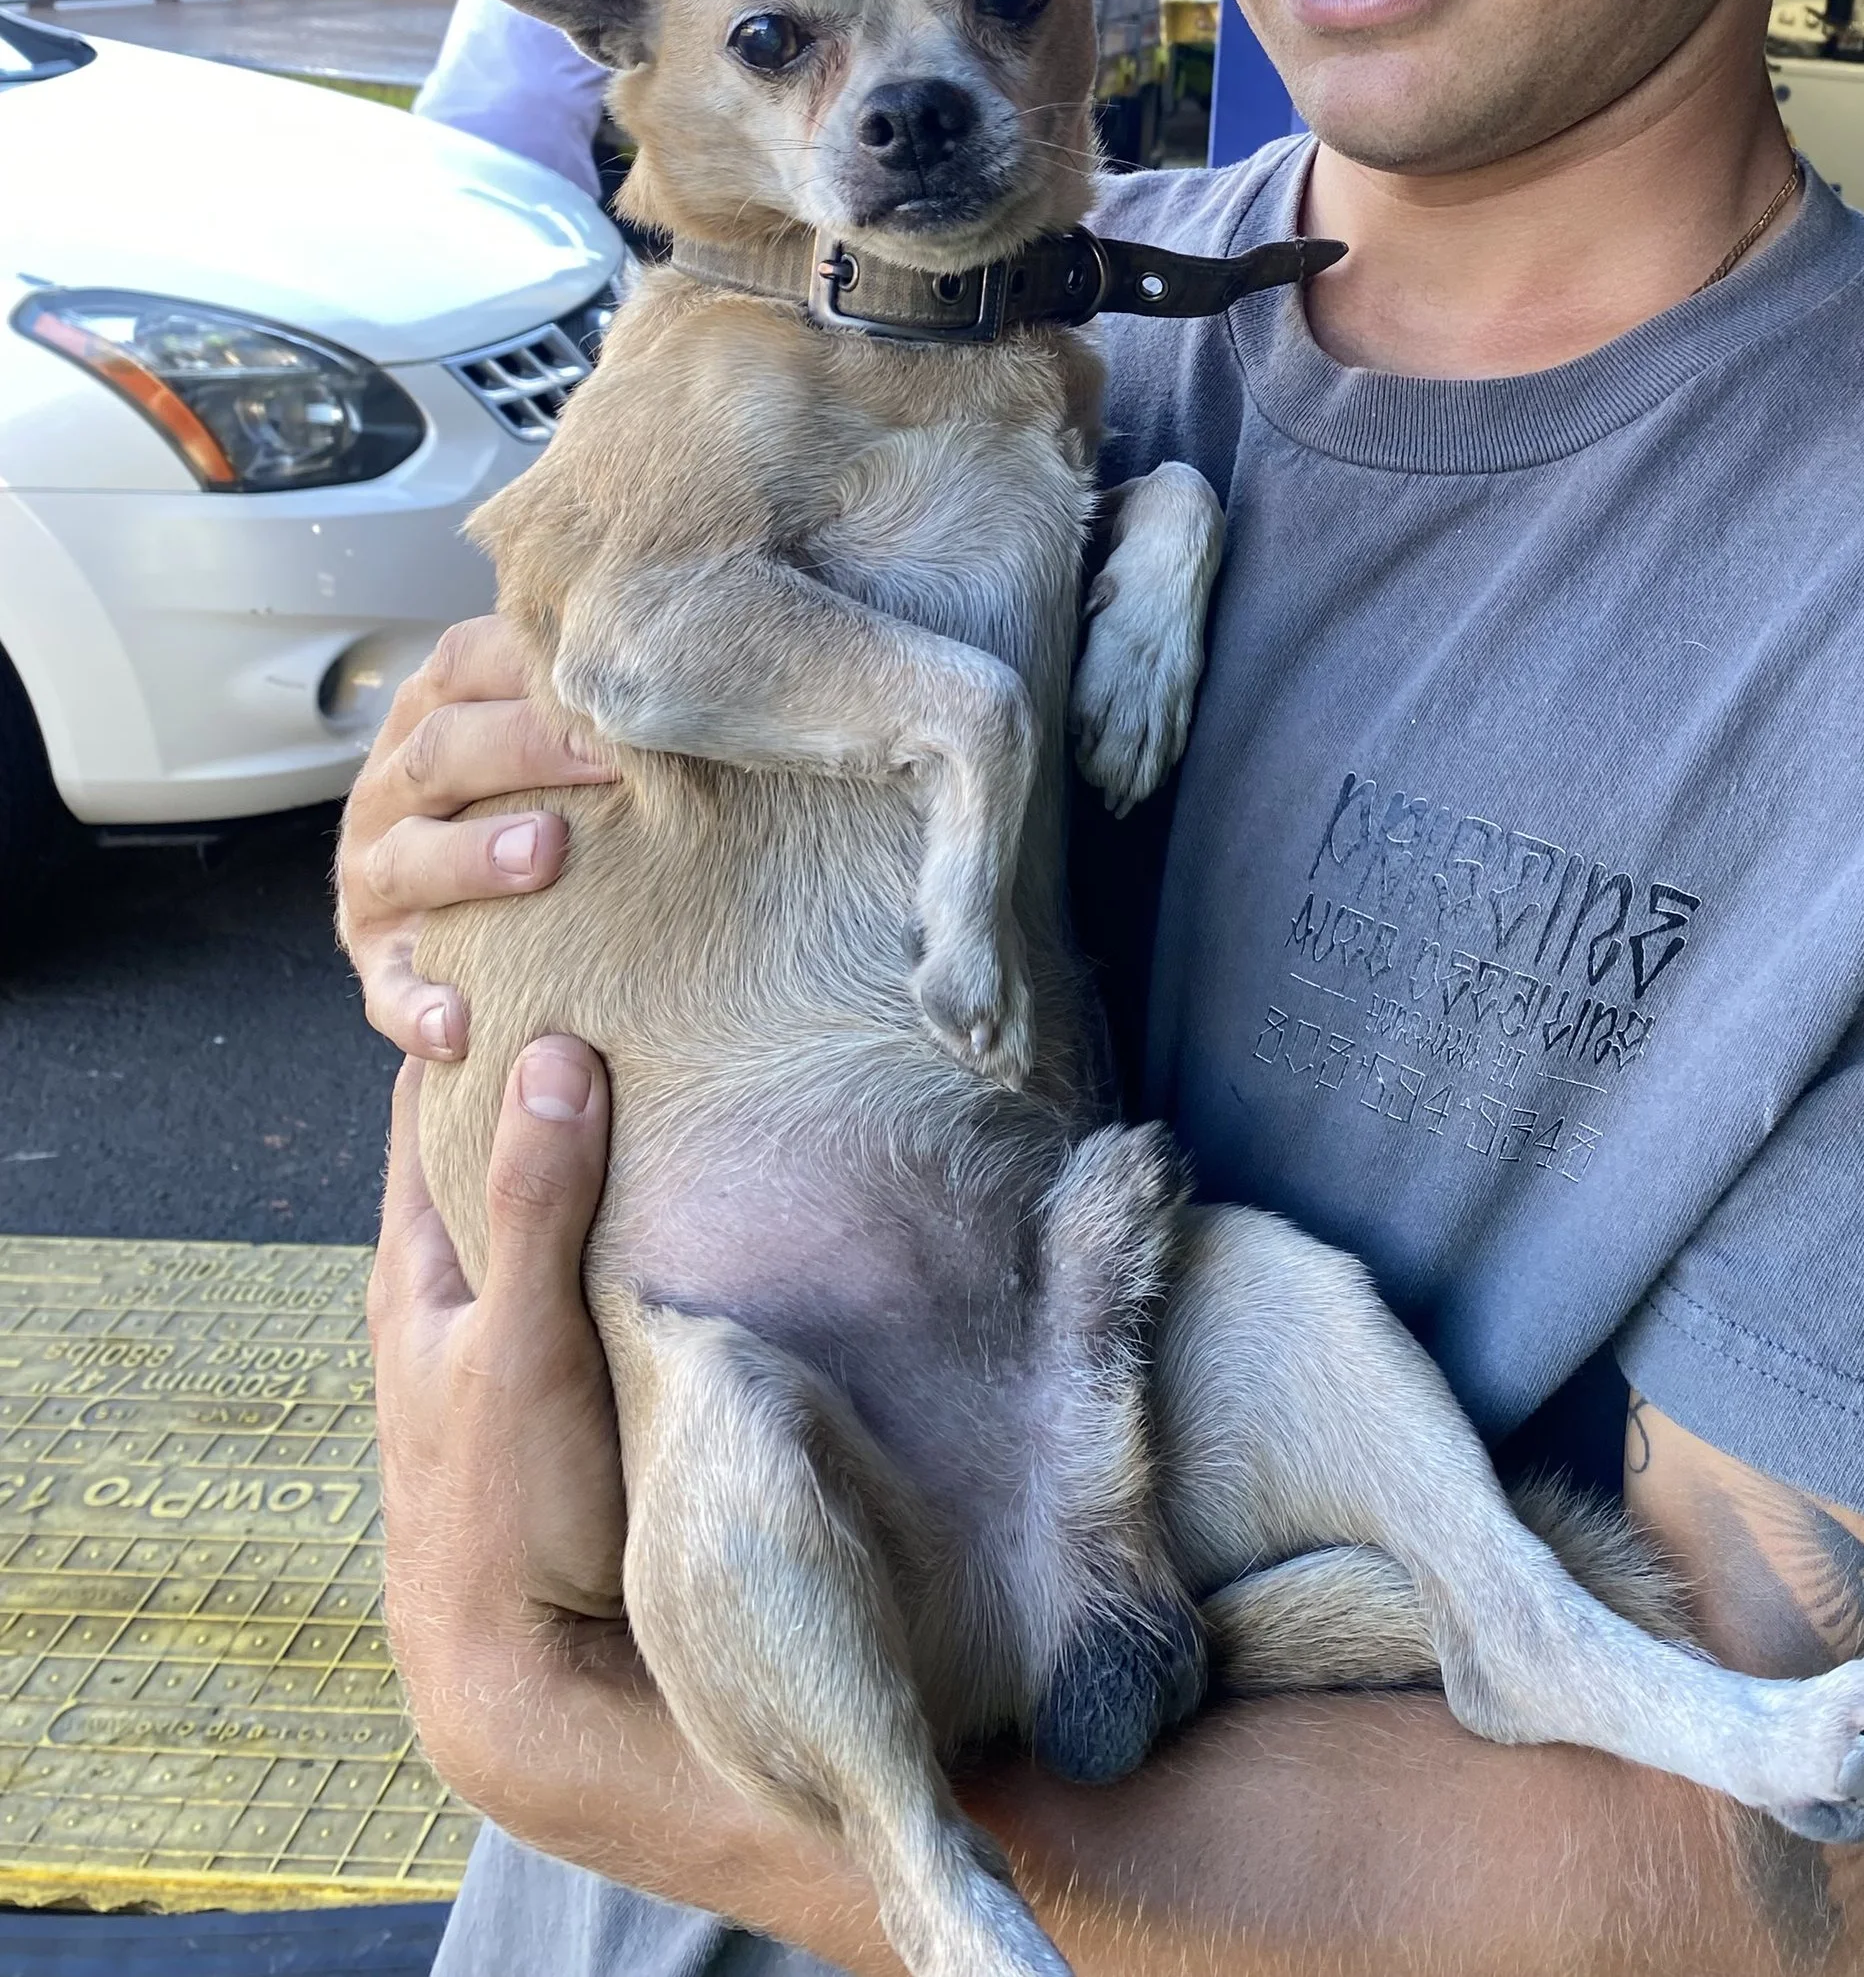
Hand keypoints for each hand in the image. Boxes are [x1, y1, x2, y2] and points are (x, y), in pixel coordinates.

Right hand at [335, 615, 612, 1056]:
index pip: (464, 665)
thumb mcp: (547, 739)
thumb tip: (695, 660)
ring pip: (404, 858)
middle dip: (524, 750)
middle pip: (442, 751)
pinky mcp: (380, 962)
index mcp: (433, 715)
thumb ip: (587, 701)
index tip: (619, 685)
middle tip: (611, 765)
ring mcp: (379, 875)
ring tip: (545, 857)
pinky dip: (417, 1006)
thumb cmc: (545, 799)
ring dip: (472, 858)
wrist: (473, 912)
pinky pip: (387, 987)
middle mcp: (394, 789)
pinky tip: (462, 1024)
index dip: (535, 672)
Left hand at [369, 1050, 897, 1955]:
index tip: (534, 929)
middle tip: (627, 966)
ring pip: (549, 1204)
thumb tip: (551, 1052)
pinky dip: (632, 1210)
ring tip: (677, 1050)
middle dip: (546, 1059)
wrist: (538, 1680)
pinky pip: (597, 1264)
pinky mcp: (574, 1381)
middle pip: (493, 1141)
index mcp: (418, 1270)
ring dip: (597, 1137)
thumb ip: (538, 1206)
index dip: (470, 1013)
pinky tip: (699, 1188)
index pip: (431, 1100)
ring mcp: (517, 1338)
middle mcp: (460, 1292)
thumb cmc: (508, 1514)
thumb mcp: (519, 1349)